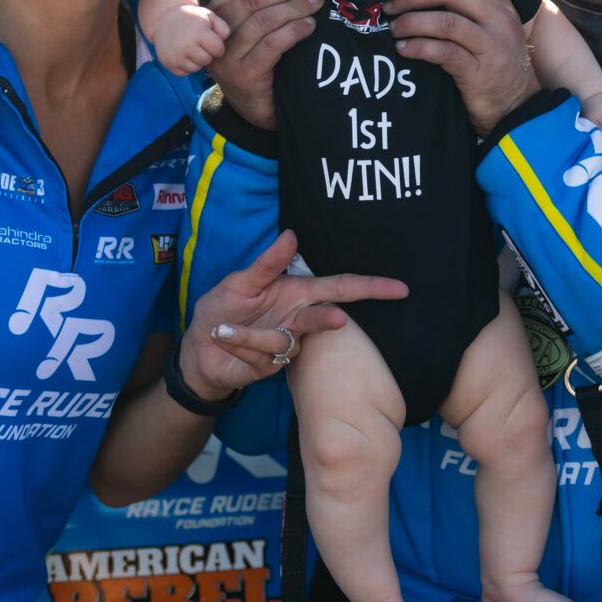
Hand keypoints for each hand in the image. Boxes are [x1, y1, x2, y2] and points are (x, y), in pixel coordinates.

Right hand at [152, 2, 230, 75]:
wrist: (164, 19)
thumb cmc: (191, 18)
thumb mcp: (209, 16)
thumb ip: (222, 28)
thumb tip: (224, 42)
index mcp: (199, 33)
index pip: (218, 50)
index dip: (216, 46)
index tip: (210, 39)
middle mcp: (187, 46)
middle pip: (207, 60)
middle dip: (206, 53)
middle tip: (198, 43)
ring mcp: (176, 56)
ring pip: (196, 68)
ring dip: (195, 61)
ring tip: (189, 48)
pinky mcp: (168, 64)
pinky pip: (184, 73)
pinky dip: (185, 66)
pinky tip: (182, 54)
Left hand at [180, 231, 405, 395]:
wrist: (200, 348)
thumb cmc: (222, 308)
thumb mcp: (240, 281)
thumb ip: (268, 263)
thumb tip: (291, 234)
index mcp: (298, 293)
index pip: (341, 288)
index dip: (371, 287)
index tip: (400, 288)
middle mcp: (299, 319)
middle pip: (328, 319)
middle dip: (328, 320)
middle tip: (338, 321)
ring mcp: (288, 344)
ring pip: (284, 341)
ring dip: (249, 335)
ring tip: (223, 329)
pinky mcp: (272, 366)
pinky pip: (261, 356)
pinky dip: (238, 344)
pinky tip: (224, 339)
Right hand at [207, 0, 320, 129]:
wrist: (256, 108)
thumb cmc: (259, 61)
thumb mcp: (252, 30)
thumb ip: (259, 3)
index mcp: (214, 15)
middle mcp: (215, 34)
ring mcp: (227, 57)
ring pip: (262, 21)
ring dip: (294, 6)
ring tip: (317, 1)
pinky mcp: (245, 76)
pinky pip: (271, 45)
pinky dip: (294, 31)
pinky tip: (310, 27)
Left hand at [387, 0, 540, 135]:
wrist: (515, 105)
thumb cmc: (493, 63)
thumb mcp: (488, 28)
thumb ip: (465, 8)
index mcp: (499, 2)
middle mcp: (499, 18)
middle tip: (391, 7)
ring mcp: (492, 44)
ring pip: (445, 22)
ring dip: (412, 22)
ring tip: (395, 29)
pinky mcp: (479, 71)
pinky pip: (443, 52)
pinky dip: (418, 47)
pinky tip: (404, 49)